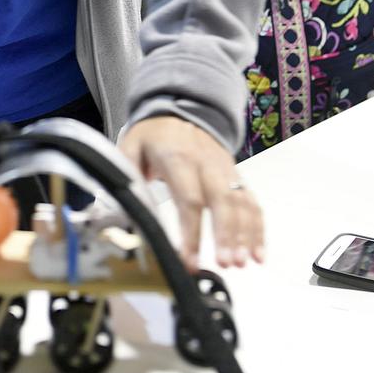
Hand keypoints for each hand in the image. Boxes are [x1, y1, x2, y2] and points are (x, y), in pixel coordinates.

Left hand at [119, 116, 263, 270]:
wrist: (180, 109)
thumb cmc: (154, 135)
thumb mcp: (131, 146)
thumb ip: (125, 176)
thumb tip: (116, 209)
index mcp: (178, 159)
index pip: (189, 198)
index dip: (191, 232)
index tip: (189, 260)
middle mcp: (206, 164)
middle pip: (223, 201)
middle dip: (227, 235)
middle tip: (225, 263)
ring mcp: (225, 170)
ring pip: (241, 202)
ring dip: (246, 235)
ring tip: (242, 263)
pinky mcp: (235, 176)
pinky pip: (251, 202)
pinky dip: (258, 228)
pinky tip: (257, 254)